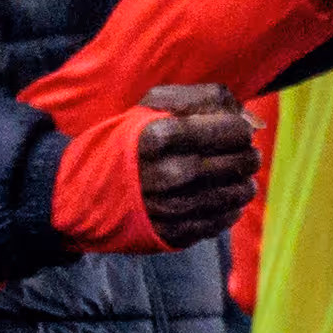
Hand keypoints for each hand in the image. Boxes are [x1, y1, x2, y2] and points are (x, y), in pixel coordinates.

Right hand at [129, 84, 259, 248]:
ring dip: (244, 182)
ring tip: (237, 174)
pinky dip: (230, 208)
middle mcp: (171, 175)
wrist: (84, 190)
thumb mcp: (153, 105)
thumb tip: (248, 117)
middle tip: (244, 152)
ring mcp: (175, 208)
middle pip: (239, 164)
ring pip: (236, 195)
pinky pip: (221, 221)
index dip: (241, 129)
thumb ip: (203, 98)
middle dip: (247, 155)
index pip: (232, 131)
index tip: (238, 129)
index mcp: (163, 136)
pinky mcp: (176, 233)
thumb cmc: (125, 140)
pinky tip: (223, 197)